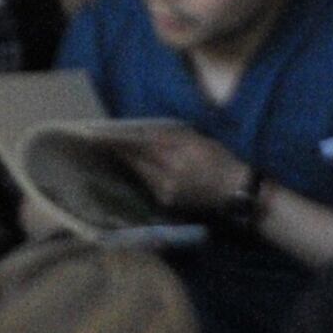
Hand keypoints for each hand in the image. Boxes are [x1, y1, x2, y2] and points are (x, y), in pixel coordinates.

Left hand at [105, 125, 255, 219]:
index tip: (97, 133)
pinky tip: (134, 167)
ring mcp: (166, 190)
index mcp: (178, 152)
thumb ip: (169, 135)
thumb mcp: (197, 139)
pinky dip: (140, 174)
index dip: (117, 139)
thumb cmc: (219, 159)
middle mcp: (168, 173)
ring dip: (127, 162)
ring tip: (112, 151)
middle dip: (117, 150)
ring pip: (139, 172)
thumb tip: (141, 130)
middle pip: (135, 159)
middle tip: (97, 141)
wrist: (235, 192)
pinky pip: (147, 183)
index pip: (140, 143)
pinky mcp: (166, 201)